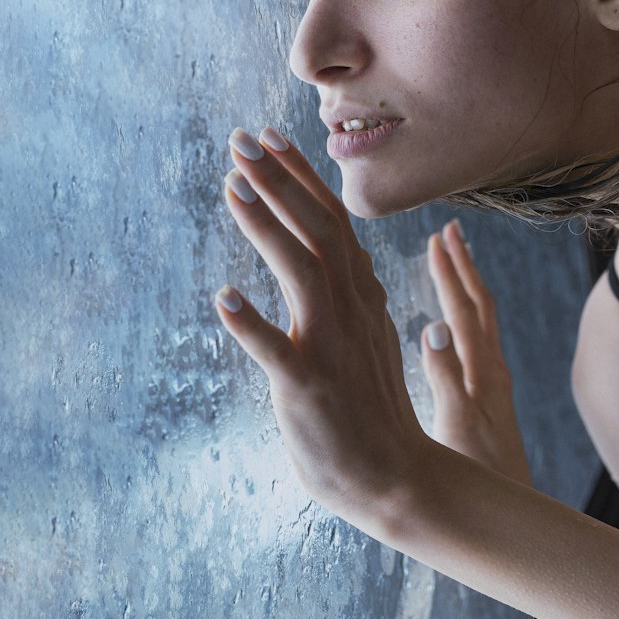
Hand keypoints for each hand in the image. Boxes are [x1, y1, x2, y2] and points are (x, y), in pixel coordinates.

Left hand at [214, 127, 427, 524]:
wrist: (397, 479)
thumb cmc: (371, 411)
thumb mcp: (365, 337)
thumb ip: (349, 296)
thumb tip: (337, 257)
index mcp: (362, 297)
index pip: (332, 221)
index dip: (300, 177)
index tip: (271, 139)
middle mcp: (352, 311)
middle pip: (319, 229)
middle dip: (279, 180)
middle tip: (241, 139)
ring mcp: (332, 346)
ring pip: (302, 271)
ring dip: (266, 225)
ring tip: (231, 187)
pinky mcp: (310, 386)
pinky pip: (278, 351)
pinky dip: (251, 323)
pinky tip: (222, 299)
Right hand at [421, 222, 532, 488]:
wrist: (511, 521)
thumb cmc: (479, 481)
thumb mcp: (454, 427)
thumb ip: (444, 377)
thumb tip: (431, 324)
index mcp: (482, 373)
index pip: (464, 310)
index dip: (450, 272)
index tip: (437, 237)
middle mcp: (493, 373)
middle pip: (478, 307)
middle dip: (463, 267)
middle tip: (449, 230)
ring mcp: (493, 387)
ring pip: (480, 325)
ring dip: (466, 288)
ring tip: (453, 261)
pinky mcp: (489, 402)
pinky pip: (476, 345)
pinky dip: (464, 319)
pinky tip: (452, 320)